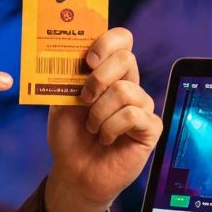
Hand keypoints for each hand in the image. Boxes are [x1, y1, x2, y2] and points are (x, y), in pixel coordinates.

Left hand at [44, 28, 162, 211]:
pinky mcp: (150, 128)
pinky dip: (111, 127)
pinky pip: (133, 115)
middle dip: (98, 78)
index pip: (122, 40)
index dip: (107, 42)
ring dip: (99, 112)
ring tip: (92, 128)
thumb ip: (67, 77)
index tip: (88, 61)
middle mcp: (129, 84)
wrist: (74, 172)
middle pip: (126, 58)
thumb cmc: (70, 136)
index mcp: (109, 72)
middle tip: (83, 99)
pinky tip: (105, 138)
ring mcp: (142, 106)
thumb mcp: (60, 101)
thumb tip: (72, 55)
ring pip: (126, 91)